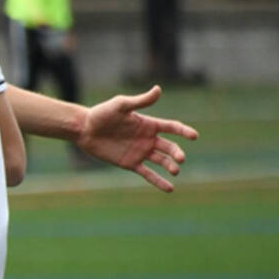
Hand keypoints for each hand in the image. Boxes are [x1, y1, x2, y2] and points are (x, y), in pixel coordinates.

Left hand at [76, 85, 198, 191]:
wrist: (84, 130)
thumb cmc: (101, 114)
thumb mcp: (121, 105)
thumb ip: (140, 101)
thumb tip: (158, 89)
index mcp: (148, 124)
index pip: (171, 128)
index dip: (183, 131)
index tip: (194, 136)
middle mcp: (147, 138)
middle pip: (169, 147)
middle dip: (177, 152)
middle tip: (180, 159)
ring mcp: (140, 152)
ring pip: (161, 161)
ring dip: (170, 166)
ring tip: (175, 170)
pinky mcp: (130, 163)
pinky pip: (148, 174)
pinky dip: (159, 181)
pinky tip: (170, 188)